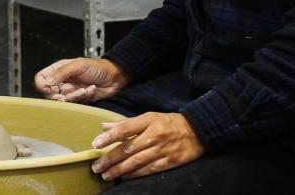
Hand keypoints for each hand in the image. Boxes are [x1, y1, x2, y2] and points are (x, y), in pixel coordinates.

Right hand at [34, 58, 128, 102]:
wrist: (115, 77)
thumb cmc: (98, 67)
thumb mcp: (78, 65)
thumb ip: (61, 73)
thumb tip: (47, 82)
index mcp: (58, 69)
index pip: (41, 79)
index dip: (43, 85)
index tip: (50, 88)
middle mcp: (61, 81)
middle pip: (49, 93)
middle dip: (59, 95)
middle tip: (68, 95)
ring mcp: (69, 91)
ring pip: (62, 100)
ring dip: (74, 96)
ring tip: (85, 90)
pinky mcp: (77, 99)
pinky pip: (74, 103)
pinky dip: (82, 98)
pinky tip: (90, 90)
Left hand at [90, 112, 204, 179]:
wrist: (198, 131)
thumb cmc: (169, 123)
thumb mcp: (149, 117)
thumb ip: (126, 123)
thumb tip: (104, 126)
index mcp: (148, 121)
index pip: (125, 129)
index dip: (109, 137)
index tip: (95, 144)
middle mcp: (154, 135)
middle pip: (128, 148)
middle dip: (110, 159)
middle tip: (96, 167)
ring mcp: (162, 149)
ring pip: (136, 162)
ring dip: (119, 170)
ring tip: (106, 175)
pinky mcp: (170, 161)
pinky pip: (149, 169)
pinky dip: (135, 174)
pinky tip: (124, 178)